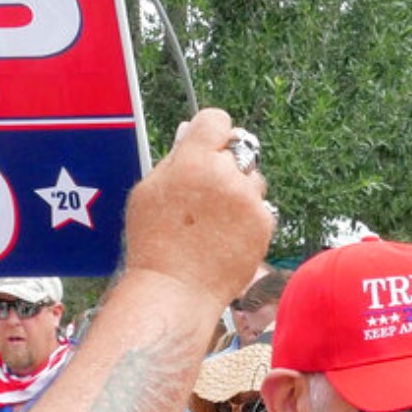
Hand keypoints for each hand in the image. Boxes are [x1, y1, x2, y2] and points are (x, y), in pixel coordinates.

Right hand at [121, 109, 272, 308]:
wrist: (176, 290)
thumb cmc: (154, 245)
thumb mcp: (147, 193)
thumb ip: (172, 159)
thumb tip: (191, 134)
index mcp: (192, 161)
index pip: (216, 120)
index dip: (211, 133)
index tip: (207, 148)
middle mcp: (225, 175)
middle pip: (239, 150)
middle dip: (226, 165)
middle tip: (208, 194)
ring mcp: (248, 200)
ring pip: (254, 180)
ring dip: (241, 192)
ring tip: (216, 223)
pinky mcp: (264, 223)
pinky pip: (262, 208)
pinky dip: (249, 219)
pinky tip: (227, 238)